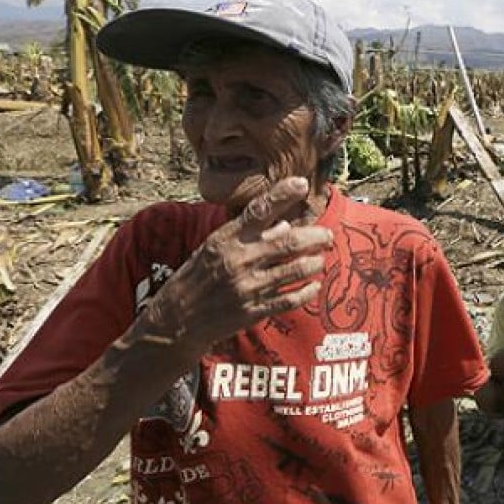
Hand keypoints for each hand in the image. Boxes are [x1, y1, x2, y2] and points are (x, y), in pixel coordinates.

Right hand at [141, 177, 332, 356]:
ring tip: (320, 260)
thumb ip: (249, 234)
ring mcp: (247, 287)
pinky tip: (314, 286)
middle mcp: (238, 260)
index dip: (282, 194)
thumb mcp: (215, 248)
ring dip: (314, 263)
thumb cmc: (197, 277)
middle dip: (314, 237)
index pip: (258, 210)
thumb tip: (285, 224)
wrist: (175, 320)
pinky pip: (289, 299)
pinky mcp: (253, 311)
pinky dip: (306, 291)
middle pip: (287, 243)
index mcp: (226, 239)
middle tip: (327, 236)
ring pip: (294, 270)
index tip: (302, 183)